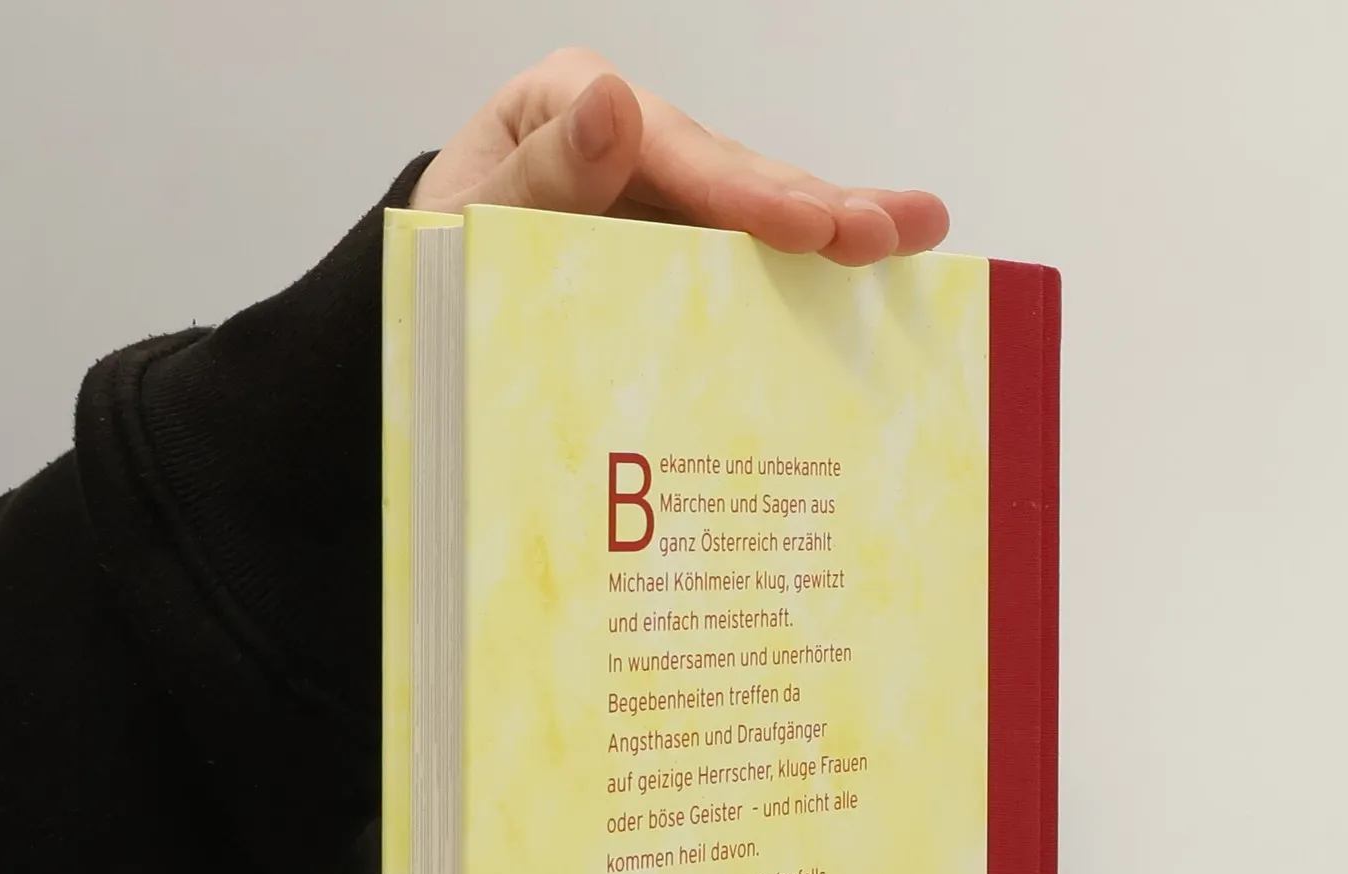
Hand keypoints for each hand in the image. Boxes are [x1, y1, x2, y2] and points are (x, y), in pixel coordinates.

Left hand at [411, 48, 947, 267]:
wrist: (430, 291)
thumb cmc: (444, 252)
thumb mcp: (469, 213)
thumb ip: (541, 173)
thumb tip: (614, 108)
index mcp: (573, 108)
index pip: (667, 148)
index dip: (740, 191)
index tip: (802, 226)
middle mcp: (633, 138)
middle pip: (732, 172)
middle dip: (811, 205)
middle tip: (882, 235)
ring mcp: (667, 192)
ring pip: (759, 208)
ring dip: (840, 224)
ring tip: (917, 231)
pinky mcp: (684, 242)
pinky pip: (752, 254)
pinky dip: (816, 263)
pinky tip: (892, 259)